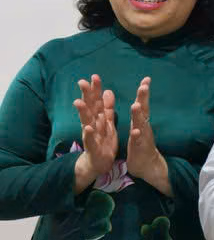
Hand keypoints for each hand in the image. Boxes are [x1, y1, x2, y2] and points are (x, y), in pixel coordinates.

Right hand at [72, 75, 116, 192]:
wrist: (98, 163)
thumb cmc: (103, 141)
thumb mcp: (108, 123)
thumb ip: (107, 108)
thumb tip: (107, 91)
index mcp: (98, 118)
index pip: (96, 101)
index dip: (96, 89)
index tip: (94, 76)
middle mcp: (93, 125)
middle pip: (89, 108)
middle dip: (87, 95)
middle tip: (82, 82)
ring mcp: (91, 136)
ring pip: (86, 122)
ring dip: (83, 112)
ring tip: (78, 102)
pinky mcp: (93, 148)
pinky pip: (90, 141)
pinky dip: (89, 134)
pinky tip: (87, 128)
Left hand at [125, 77, 169, 195]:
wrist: (147, 167)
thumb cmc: (140, 146)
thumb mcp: (138, 128)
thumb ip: (138, 116)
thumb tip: (139, 101)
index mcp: (140, 122)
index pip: (142, 104)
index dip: (143, 92)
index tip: (146, 79)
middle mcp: (143, 127)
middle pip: (143, 110)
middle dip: (143, 97)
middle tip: (144, 84)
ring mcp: (143, 137)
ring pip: (140, 124)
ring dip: (138, 115)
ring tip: (136, 105)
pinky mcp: (139, 149)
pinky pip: (137, 141)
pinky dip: (137, 135)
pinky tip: (136, 130)